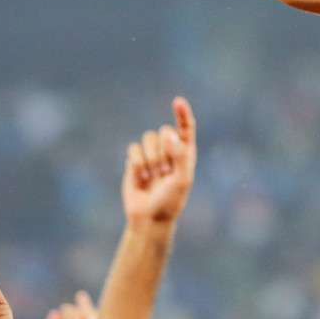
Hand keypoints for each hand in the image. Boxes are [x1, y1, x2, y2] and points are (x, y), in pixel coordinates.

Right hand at [122, 98, 197, 224]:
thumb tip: (169, 134)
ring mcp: (152, 153)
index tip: (177, 101)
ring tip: (153, 177)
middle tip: (164, 173)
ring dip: (150, 158)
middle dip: (162, 152)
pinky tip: (142, 178)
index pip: (186, 127)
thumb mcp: (181, 179)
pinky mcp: (135, 160)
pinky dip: (137, 163)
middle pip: (164, 131)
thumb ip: (179, 155)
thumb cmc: (170, 200)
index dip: (182, 113)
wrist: (149, 217)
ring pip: (148, 138)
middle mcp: (169, 149)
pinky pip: (133, 149)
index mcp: (186, 152)